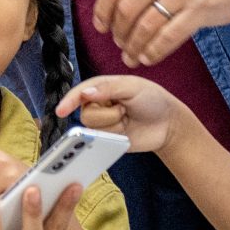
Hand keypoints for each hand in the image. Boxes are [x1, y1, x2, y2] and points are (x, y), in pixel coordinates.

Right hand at [56, 76, 192, 156]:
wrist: (168, 124)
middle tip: (124, 110)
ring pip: (92, 130)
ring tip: (126, 120)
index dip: (69, 101)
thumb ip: (108, 89)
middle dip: (107, 115)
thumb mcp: (132, 87)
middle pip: (85, 114)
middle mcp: (98, 105)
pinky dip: (113, 137)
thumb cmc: (153, 100)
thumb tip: (85, 93)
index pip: (80, 93)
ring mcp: (102, 124)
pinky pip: (99, 142)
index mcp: (102, 87)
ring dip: (112, 126)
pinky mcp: (107, 140)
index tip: (61, 110)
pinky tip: (125, 132)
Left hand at [89, 0, 229, 66]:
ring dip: (133, 47)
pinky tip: (149, 58)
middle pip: (125, 9)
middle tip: (119, 44)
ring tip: (131, 56)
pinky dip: (153, 52)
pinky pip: (168, 38)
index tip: (101, 26)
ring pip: (144, 27)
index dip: (102, 11)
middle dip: (118, 33)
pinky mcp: (201, 8)